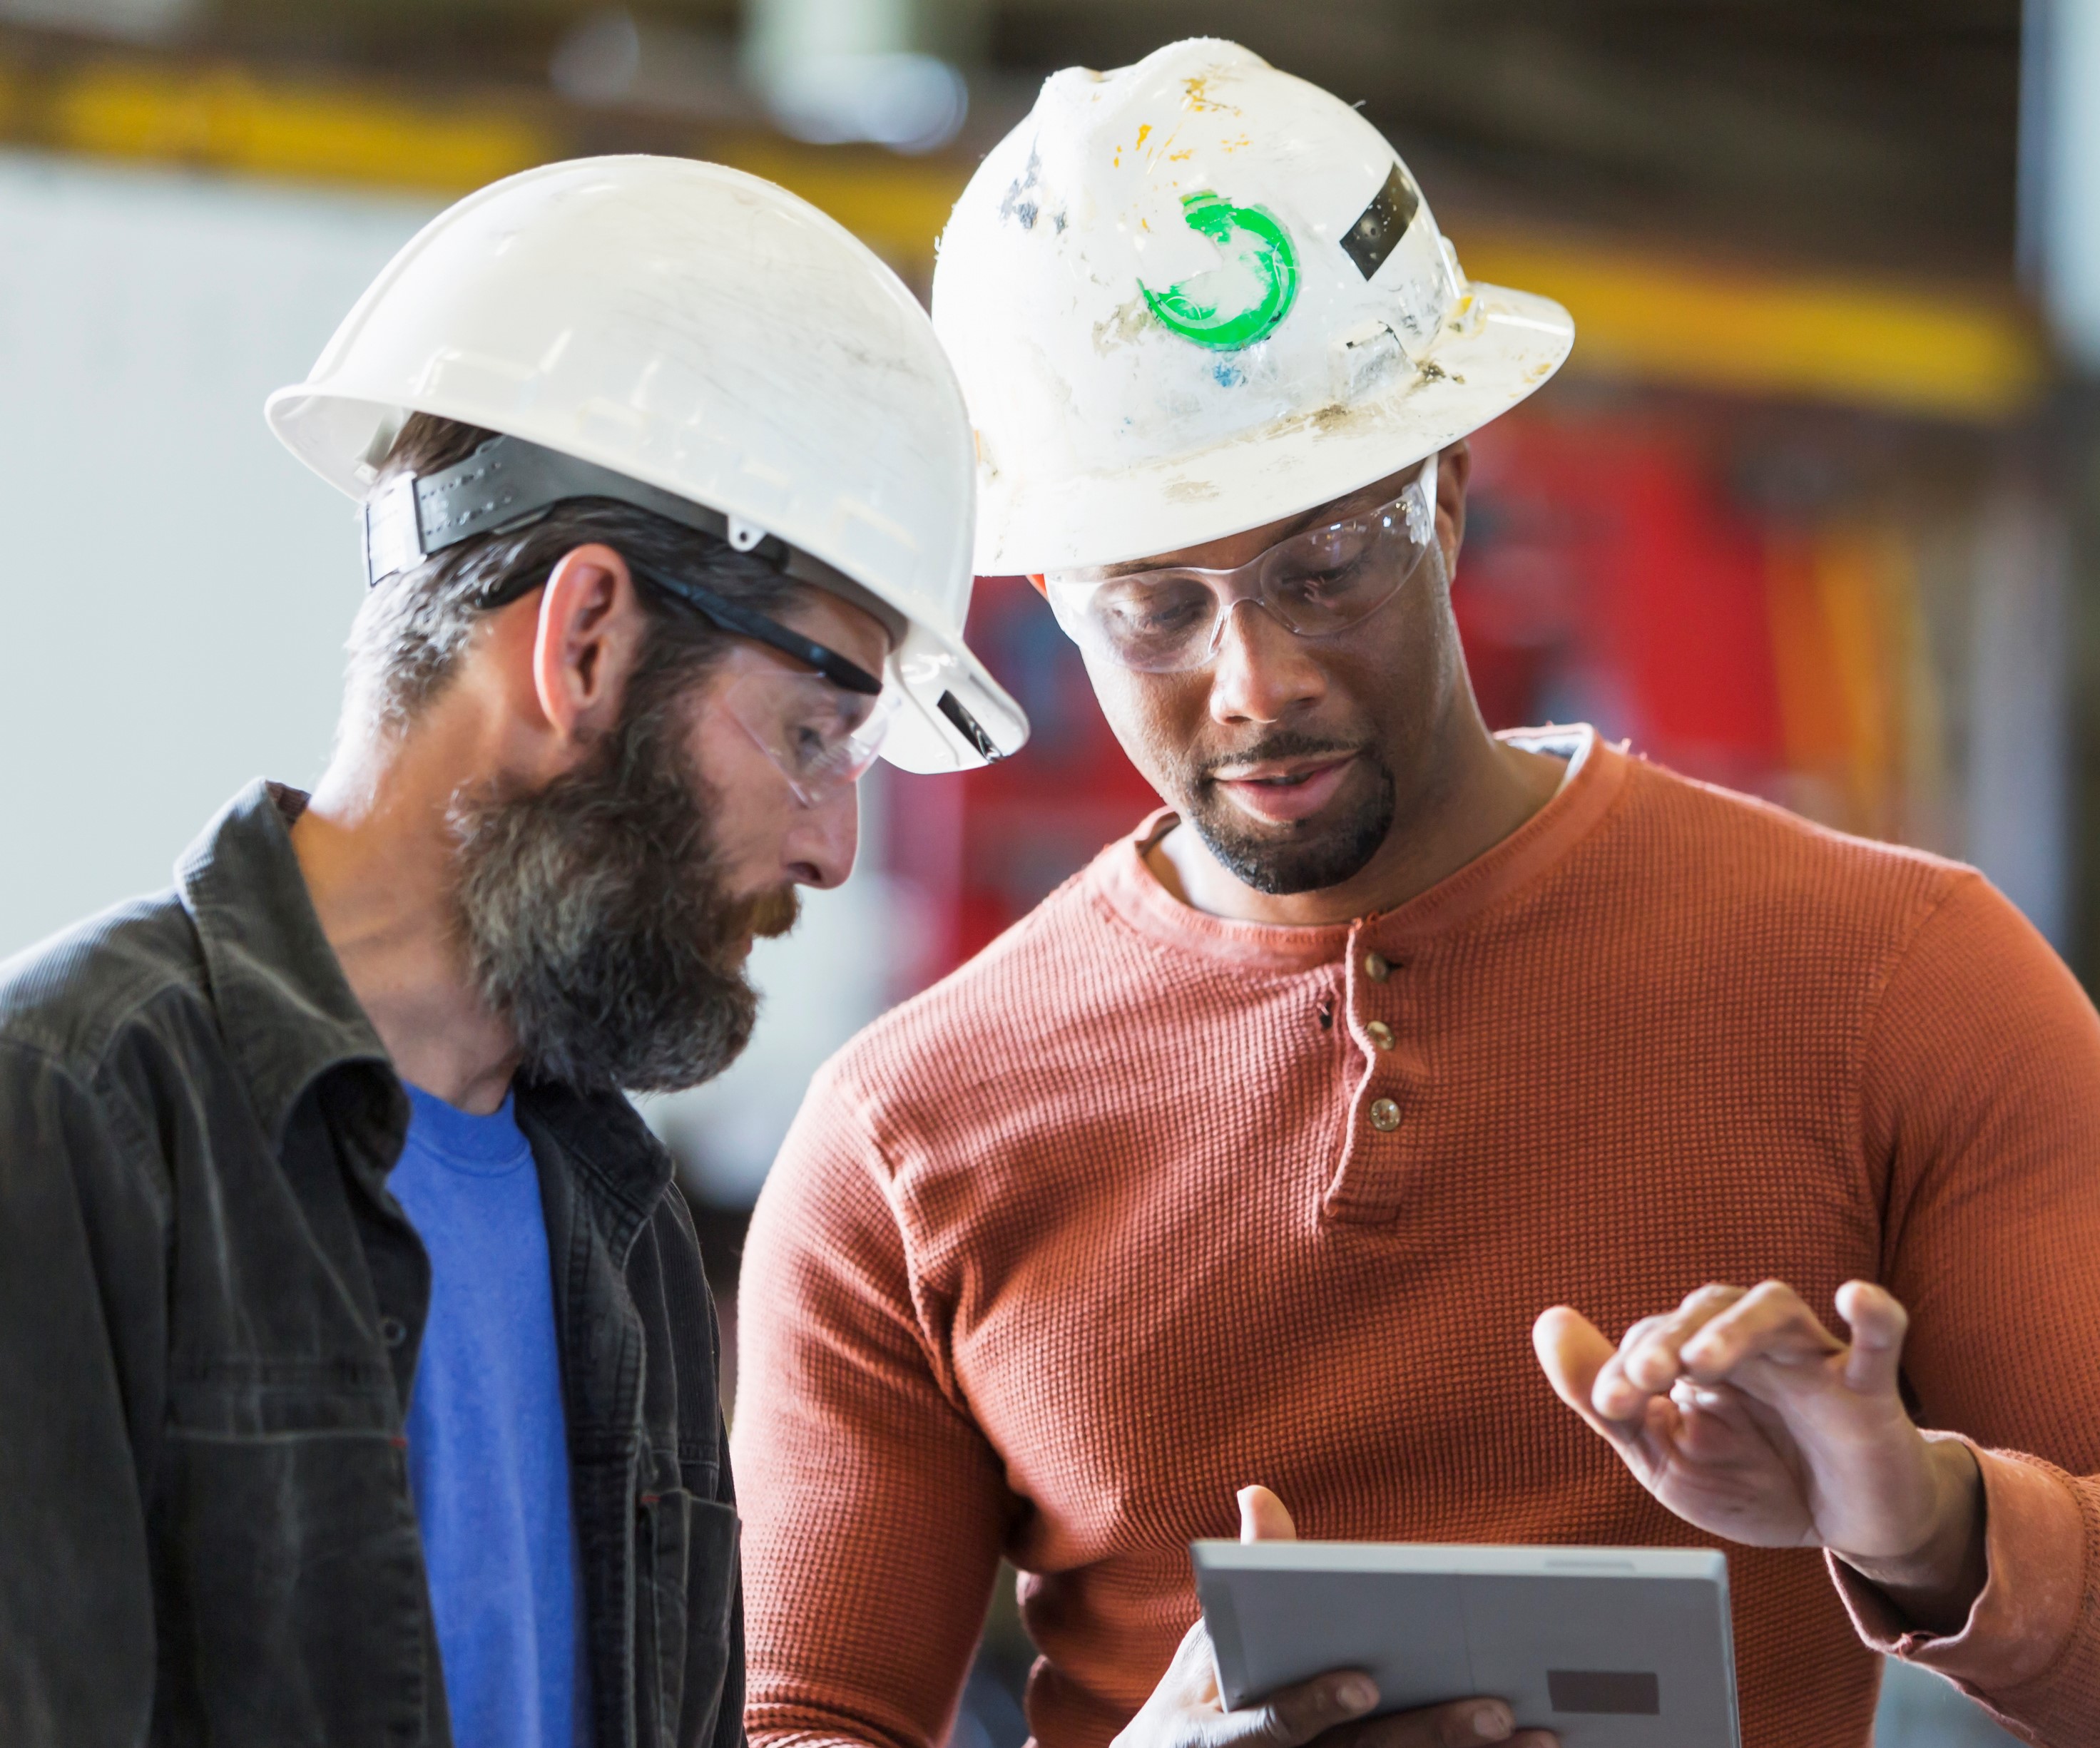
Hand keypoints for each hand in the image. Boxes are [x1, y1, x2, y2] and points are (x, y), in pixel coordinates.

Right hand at [1113, 1486, 1554, 1747]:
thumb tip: (1257, 1492)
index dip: (1317, 1705)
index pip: (1279, 1724)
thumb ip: (1251, 1572)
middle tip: (1495, 1707)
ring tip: (1540, 1734)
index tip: (1365, 1682)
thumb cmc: (1211, 1691)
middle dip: (1432, 1734)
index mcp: (1235, 1734)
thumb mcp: (1216, 1637)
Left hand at [1533, 1280, 1984, 1631]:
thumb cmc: (1752, 1480)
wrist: (1841, 1530)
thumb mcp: (1665, 1457)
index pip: (1652, 1337)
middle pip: (1706, 1307)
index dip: (1624, 1366)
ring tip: (1702, 1359)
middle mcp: (1753, 1345)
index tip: (1609, 1404)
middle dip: (1667, 1339)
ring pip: (1773, 1309)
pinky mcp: (1868, 1391)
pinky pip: (1878, 1340)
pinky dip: (1873, 1314)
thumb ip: (1607, 1400)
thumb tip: (1548, 1323)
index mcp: (1699, 1358)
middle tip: (1643, 1377)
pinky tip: (1854, 1297)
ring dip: (1733, 1328)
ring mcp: (1811, 1360)